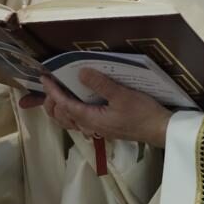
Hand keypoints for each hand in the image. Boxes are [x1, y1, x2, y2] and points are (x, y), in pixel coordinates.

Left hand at [27, 71, 172, 147]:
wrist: (159, 130)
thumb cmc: (142, 113)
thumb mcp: (122, 95)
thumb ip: (100, 84)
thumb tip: (81, 73)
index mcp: (90, 118)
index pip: (64, 105)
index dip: (52, 91)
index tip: (44, 78)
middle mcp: (89, 126)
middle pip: (61, 117)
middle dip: (50, 102)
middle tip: (48, 85)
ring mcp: (96, 129)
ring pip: (69, 121)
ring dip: (59, 109)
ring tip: (56, 93)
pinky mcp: (103, 127)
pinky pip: (79, 121)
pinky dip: (70, 112)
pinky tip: (75, 103)